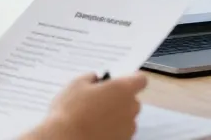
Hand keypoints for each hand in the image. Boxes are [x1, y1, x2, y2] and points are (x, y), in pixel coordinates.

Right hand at [29, 72, 146, 139]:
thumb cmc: (71, 113)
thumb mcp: (76, 85)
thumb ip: (91, 77)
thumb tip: (95, 79)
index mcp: (123, 89)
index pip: (140, 79)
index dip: (130, 79)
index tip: (118, 82)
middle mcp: (130, 108)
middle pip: (132, 100)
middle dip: (119, 100)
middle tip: (98, 102)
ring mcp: (128, 128)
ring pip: (126, 118)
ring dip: (115, 117)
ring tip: (93, 119)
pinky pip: (120, 132)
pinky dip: (111, 131)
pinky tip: (94, 130)